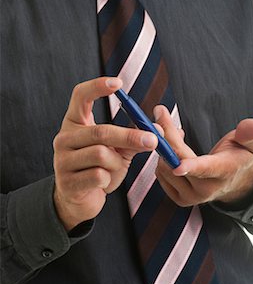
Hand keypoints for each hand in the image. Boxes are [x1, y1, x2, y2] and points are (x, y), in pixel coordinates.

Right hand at [53, 77, 157, 230]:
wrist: (79, 200)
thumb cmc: (98, 169)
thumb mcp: (117, 150)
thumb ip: (133, 139)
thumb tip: (158, 130)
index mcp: (75, 123)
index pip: (80, 96)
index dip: (97, 86)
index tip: (119, 83)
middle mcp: (64, 138)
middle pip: (100, 131)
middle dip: (130, 136)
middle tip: (153, 140)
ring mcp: (62, 160)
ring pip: (101, 155)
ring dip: (116, 164)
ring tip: (113, 170)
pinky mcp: (67, 182)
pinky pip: (98, 176)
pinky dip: (109, 180)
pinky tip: (103, 183)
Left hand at [154, 106, 252, 206]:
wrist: (232, 182)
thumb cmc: (237, 157)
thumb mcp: (249, 144)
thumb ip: (249, 134)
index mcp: (222, 173)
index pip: (206, 169)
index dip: (191, 167)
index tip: (178, 166)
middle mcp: (205, 190)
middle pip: (178, 159)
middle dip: (167, 134)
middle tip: (160, 112)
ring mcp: (190, 197)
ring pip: (165, 166)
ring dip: (166, 146)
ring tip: (178, 135)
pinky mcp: (178, 199)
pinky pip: (160, 174)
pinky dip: (164, 158)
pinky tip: (175, 151)